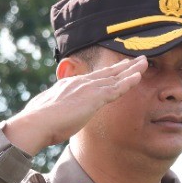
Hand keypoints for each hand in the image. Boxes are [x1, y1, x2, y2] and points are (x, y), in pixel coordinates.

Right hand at [2, 54, 147, 152]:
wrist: (37, 122)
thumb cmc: (38, 122)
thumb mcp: (46, 112)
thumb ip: (54, 111)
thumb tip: (51, 118)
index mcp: (68, 85)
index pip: (92, 78)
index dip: (107, 74)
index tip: (116, 70)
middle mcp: (79, 83)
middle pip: (106, 73)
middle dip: (122, 66)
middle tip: (136, 59)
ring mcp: (88, 88)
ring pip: (115, 77)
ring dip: (131, 69)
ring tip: (144, 62)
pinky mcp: (94, 97)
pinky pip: (117, 88)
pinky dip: (129, 82)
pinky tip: (139, 76)